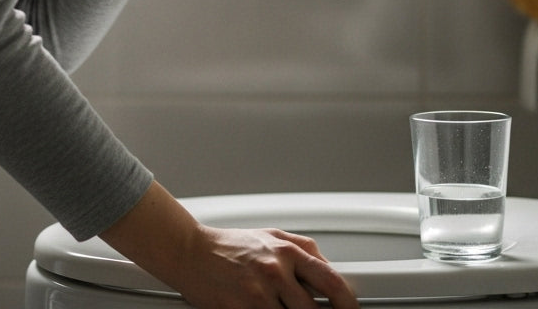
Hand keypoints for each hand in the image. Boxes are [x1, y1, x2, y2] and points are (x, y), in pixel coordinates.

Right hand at [170, 225, 361, 308]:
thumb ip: (304, 249)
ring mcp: (257, 294)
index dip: (348, 303)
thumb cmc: (229, 245)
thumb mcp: (271, 235)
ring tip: (279, 307)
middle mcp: (275, 272)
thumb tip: (330, 269)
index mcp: (287, 251)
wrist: (190, 251)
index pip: (332, 282)